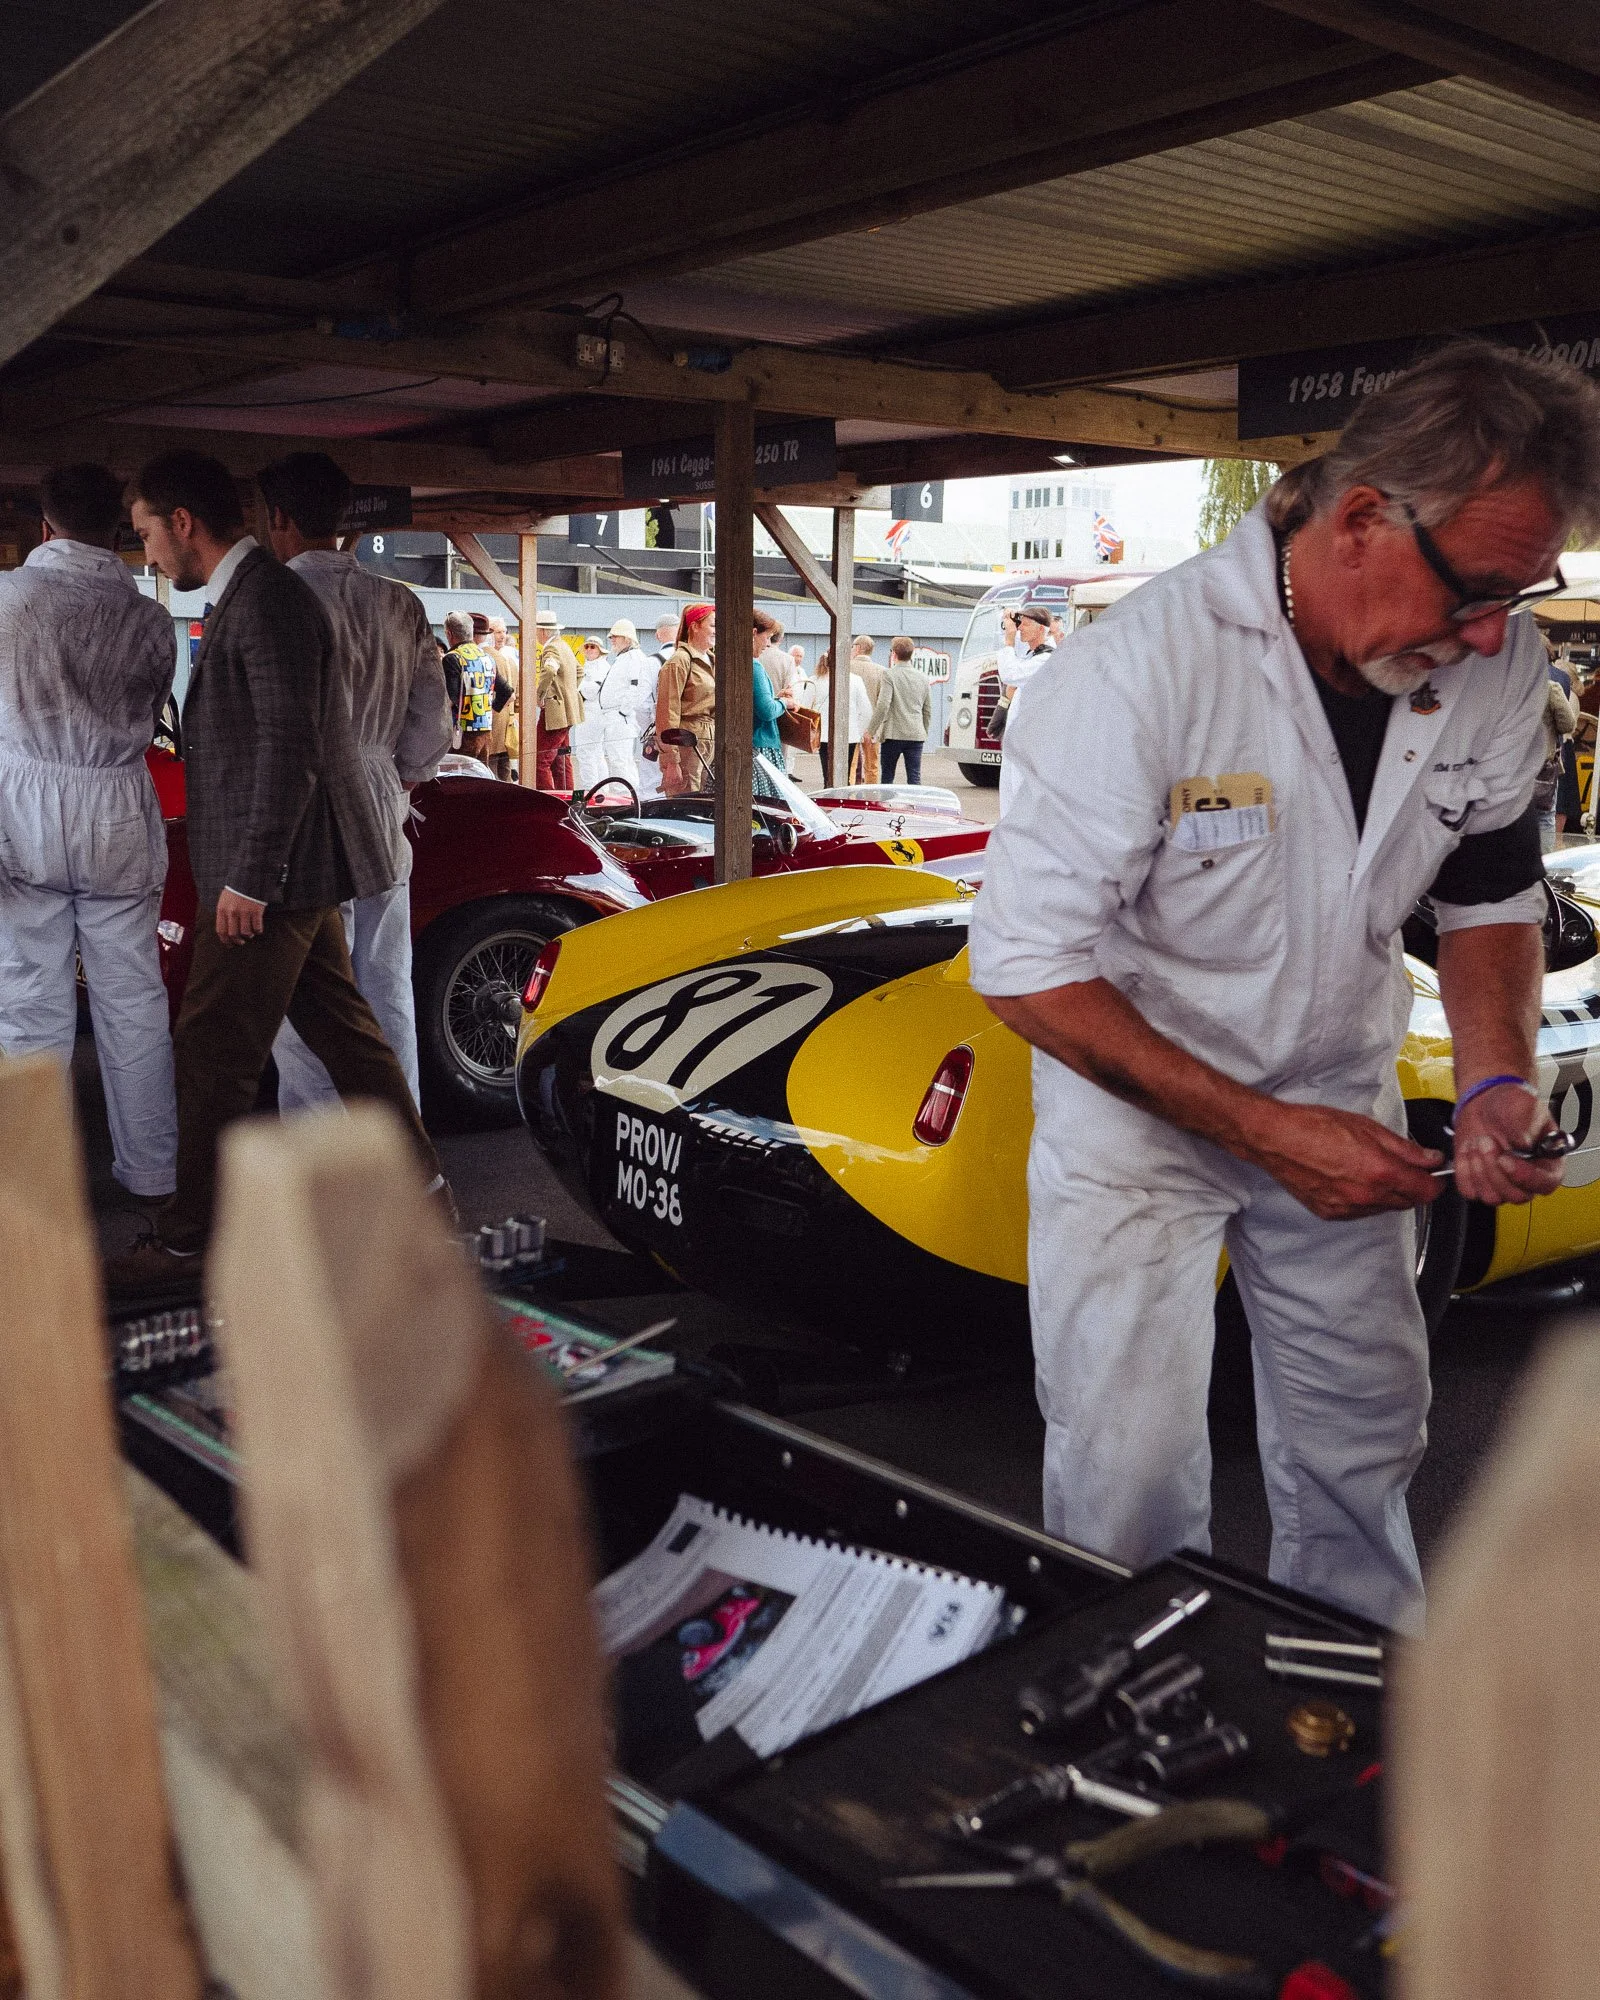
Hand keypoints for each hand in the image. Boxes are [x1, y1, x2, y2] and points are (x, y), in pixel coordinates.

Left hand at [215, 888, 265, 944]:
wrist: (249, 878)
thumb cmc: (236, 890)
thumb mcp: (224, 900)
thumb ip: (224, 913)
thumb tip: (226, 930)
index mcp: (222, 909)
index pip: (221, 930)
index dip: (225, 940)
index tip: (229, 944)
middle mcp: (232, 912)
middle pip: (233, 934)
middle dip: (237, 941)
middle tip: (240, 942)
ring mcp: (244, 912)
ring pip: (245, 932)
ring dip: (248, 935)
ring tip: (250, 934)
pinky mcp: (256, 911)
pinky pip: (257, 927)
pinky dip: (258, 931)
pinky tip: (258, 929)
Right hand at [1243, 1101, 1442, 1219]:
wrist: (1276, 1138)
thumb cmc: (1316, 1126)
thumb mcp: (1367, 1127)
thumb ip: (1404, 1148)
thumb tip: (1430, 1158)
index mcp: (1381, 1172)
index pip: (1426, 1190)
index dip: (1436, 1182)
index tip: (1435, 1174)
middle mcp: (1367, 1196)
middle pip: (1408, 1202)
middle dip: (1413, 1187)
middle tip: (1405, 1168)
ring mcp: (1348, 1208)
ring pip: (1384, 1208)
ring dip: (1388, 1194)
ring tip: (1372, 1170)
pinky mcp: (1331, 1213)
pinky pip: (1361, 1212)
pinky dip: (1365, 1200)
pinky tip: (1353, 1180)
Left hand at [1449, 1082, 1564, 1204]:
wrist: (1486, 1102)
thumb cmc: (1511, 1105)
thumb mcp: (1524, 1106)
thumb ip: (1526, 1125)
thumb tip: (1523, 1144)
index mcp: (1548, 1162)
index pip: (1545, 1183)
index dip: (1525, 1177)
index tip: (1506, 1160)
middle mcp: (1527, 1179)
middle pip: (1515, 1195)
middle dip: (1495, 1169)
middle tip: (1486, 1141)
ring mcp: (1502, 1184)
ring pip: (1491, 1196)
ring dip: (1479, 1168)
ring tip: (1478, 1140)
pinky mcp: (1479, 1184)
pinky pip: (1469, 1189)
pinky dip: (1464, 1169)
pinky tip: (1469, 1149)